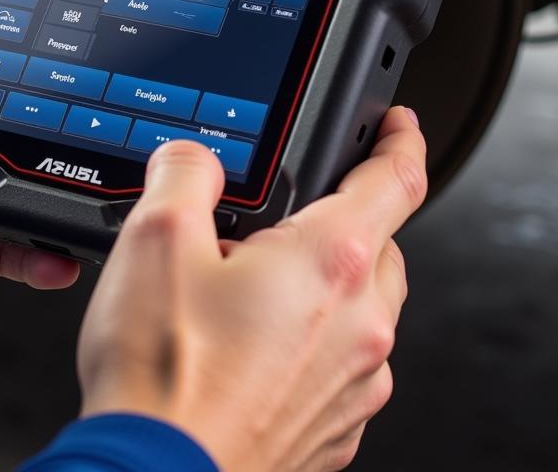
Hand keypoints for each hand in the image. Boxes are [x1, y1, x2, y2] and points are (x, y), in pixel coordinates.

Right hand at [77, 106, 425, 471]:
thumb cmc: (163, 378)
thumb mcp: (154, 239)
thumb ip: (183, 173)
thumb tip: (193, 159)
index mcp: (329, 262)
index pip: (398, 180)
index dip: (402, 140)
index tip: (399, 125)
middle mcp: (360, 324)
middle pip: (383, 244)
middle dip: (349, 217)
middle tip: (286, 219)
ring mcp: (355, 385)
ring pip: (366, 307)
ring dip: (329, 284)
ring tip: (255, 289)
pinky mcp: (335, 430)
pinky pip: (345, 365)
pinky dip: (317, 342)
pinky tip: (255, 349)